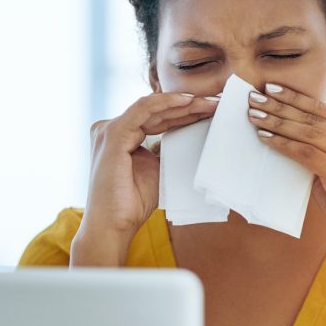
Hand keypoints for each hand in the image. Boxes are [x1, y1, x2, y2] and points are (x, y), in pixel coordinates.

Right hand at [75, 92, 218, 263]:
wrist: (113, 224)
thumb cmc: (130, 203)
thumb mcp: (155, 170)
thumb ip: (163, 151)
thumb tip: (186, 137)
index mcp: (120, 137)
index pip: (156, 119)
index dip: (184, 114)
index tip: (211, 112)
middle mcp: (111, 129)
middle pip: (155, 112)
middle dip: (188, 106)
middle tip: (217, 103)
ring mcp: (109, 130)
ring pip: (152, 107)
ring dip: (183, 102)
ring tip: (210, 102)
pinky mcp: (113, 134)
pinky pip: (143, 109)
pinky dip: (165, 102)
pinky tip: (187, 100)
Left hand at [246, 83, 325, 262]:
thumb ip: (319, 153)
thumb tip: (285, 138)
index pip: (324, 110)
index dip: (296, 98)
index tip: (272, 89)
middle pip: (314, 117)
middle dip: (281, 105)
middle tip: (255, 97)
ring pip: (308, 131)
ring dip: (277, 121)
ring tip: (254, 115)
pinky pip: (307, 152)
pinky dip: (283, 144)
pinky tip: (265, 138)